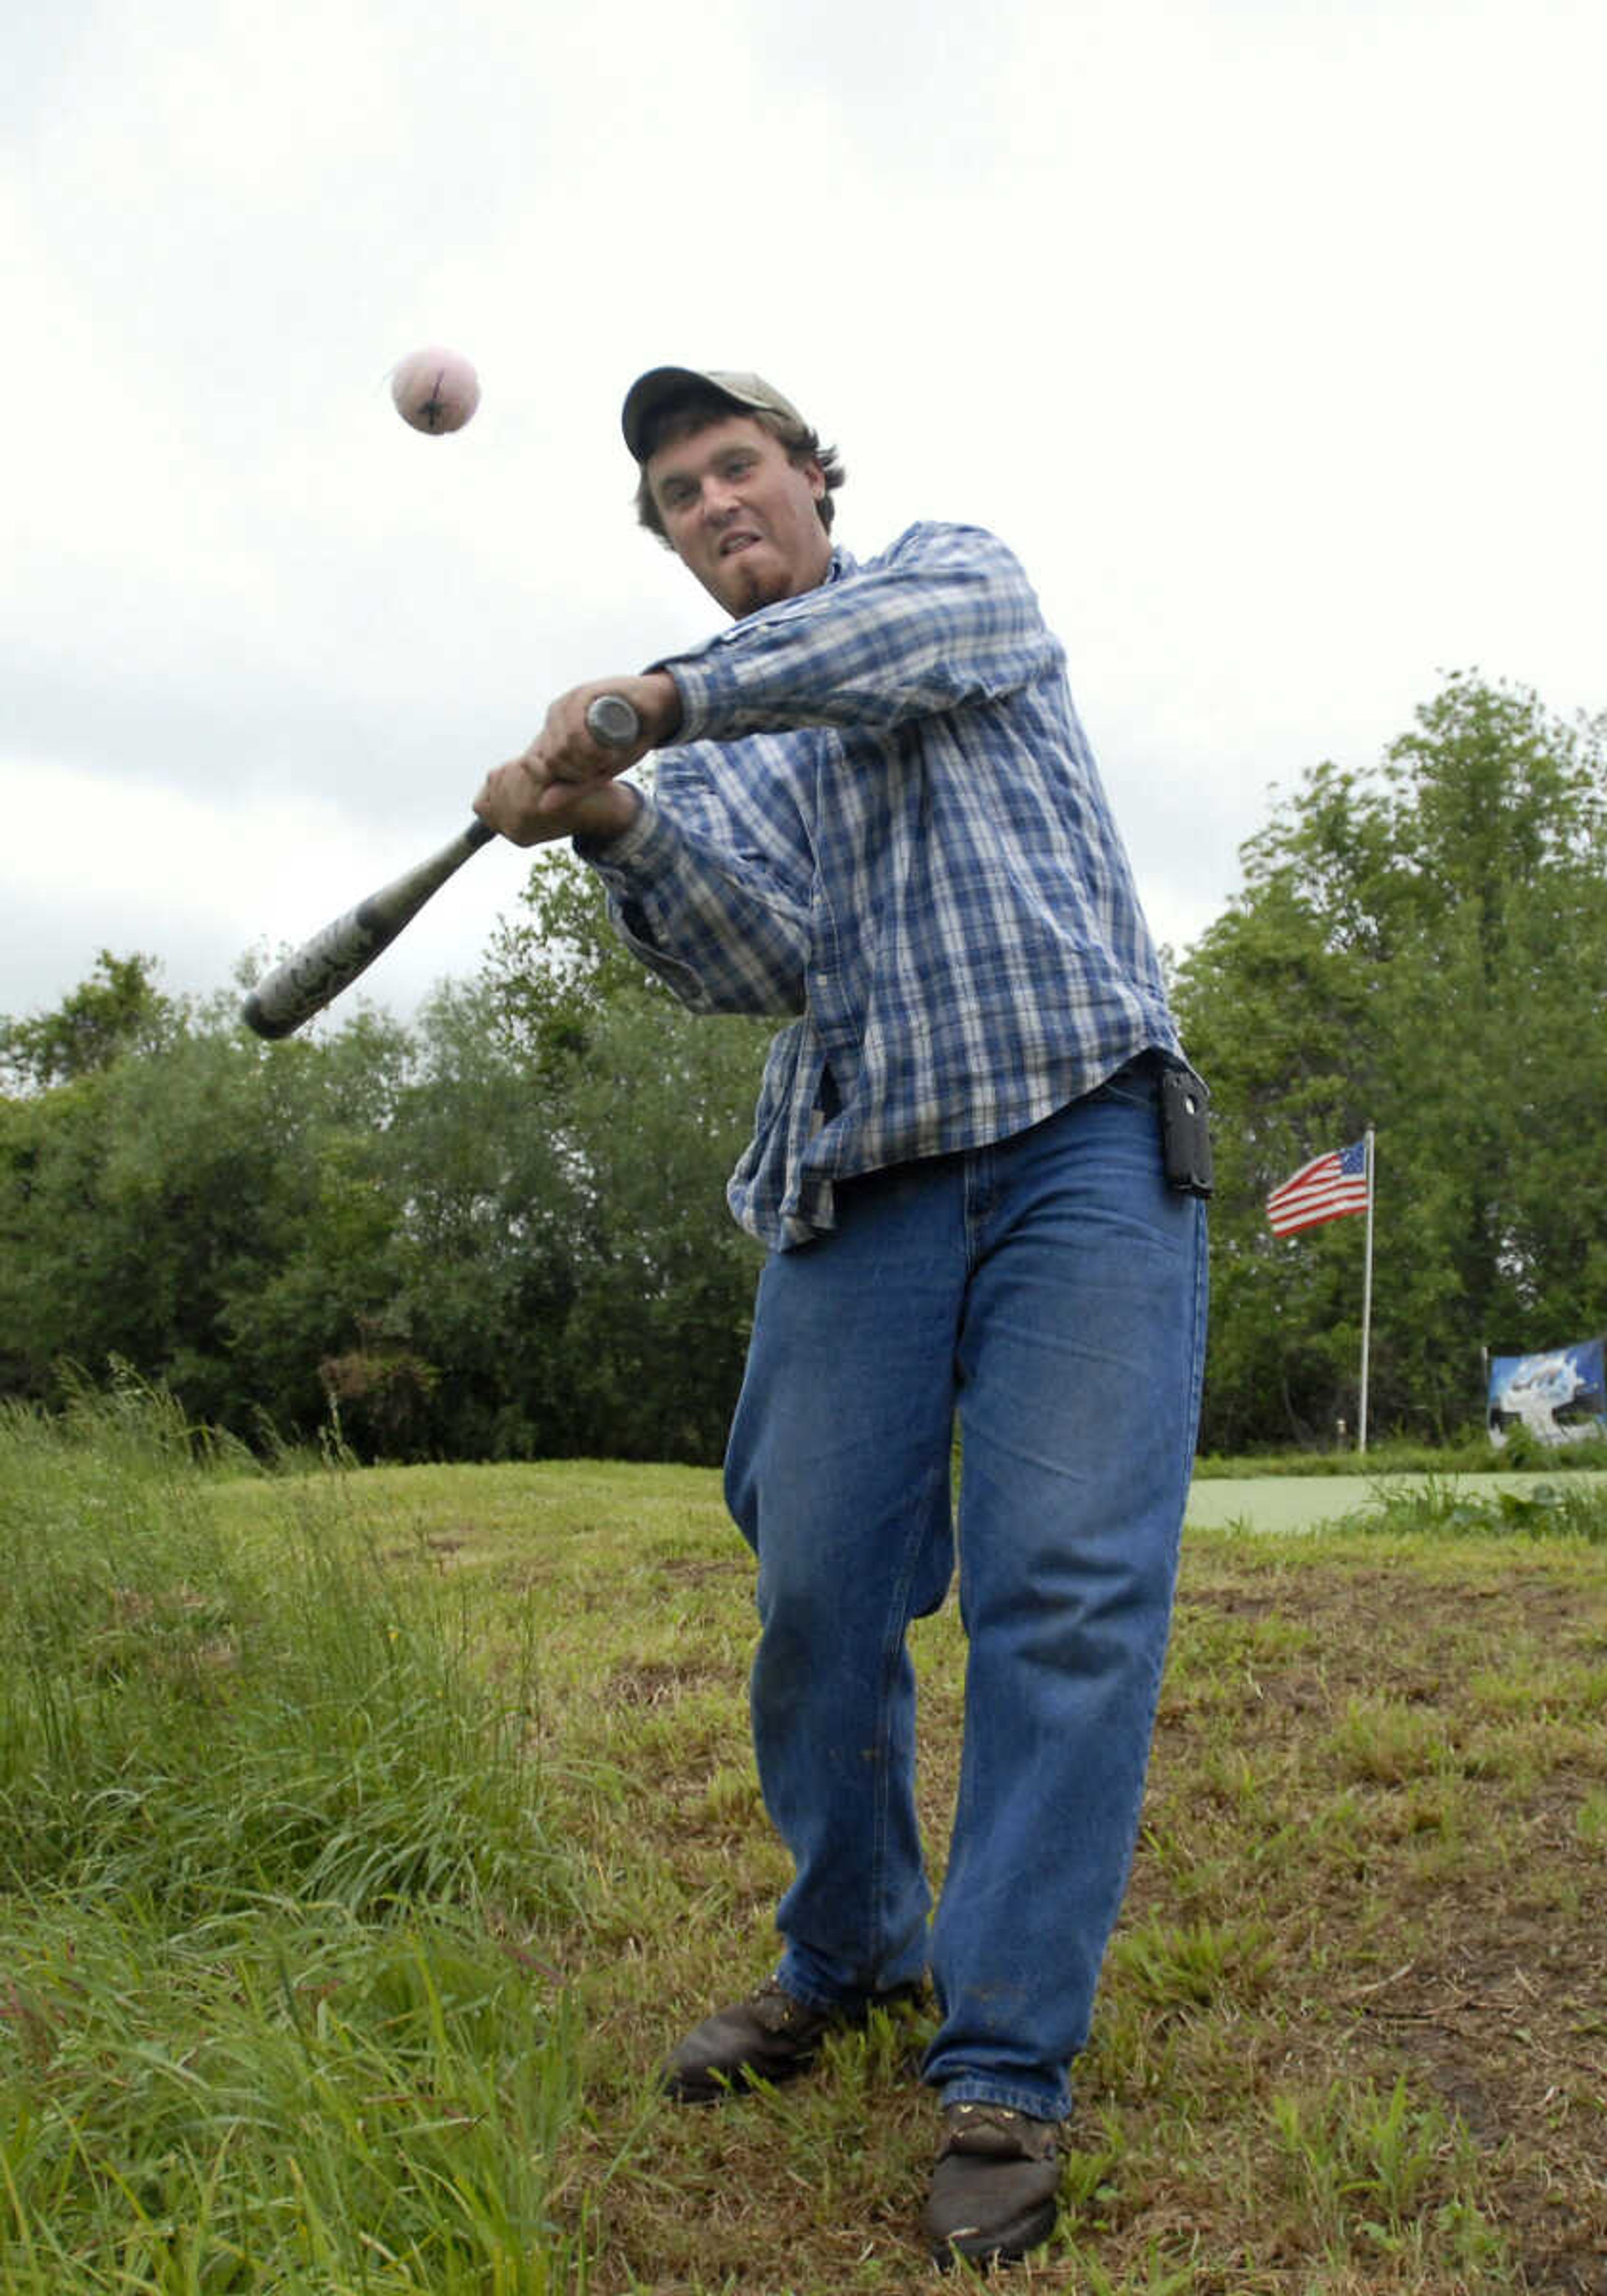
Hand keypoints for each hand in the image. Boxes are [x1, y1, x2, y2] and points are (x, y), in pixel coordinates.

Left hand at [473, 671, 678, 846]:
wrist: (655, 707)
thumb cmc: (627, 740)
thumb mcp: (598, 772)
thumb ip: (572, 789)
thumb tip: (542, 806)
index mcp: (553, 733)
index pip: (542, 766)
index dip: (569, 780)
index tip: (594, 776)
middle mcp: (554, 718)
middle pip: (553, 759)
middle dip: (581, 772)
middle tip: (604, 766)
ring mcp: (566, 704)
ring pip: (563, 747)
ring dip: (590, 762)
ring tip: (610, 757)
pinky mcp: (581, 695)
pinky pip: (575, 732)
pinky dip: (593, 749)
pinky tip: (609, 752)